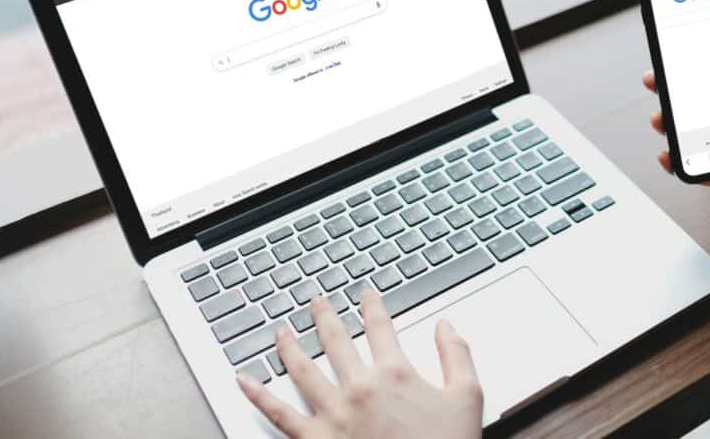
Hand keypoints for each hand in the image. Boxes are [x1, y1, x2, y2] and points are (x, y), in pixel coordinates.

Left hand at [236, 290, 482, 438]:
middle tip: (316, 302)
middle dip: (324, 316)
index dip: (372, 305)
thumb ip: (457, 356)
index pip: (380, 326)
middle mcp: (360, 387)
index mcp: (395, 373)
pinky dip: (257, 396)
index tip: (366, 294)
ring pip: (302, 368)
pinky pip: (279, 414)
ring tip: (280, 330)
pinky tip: (243, 381)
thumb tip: (446, 326)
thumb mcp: (467, 398)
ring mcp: (333, 414)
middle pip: (336, 340)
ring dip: (288, 345)